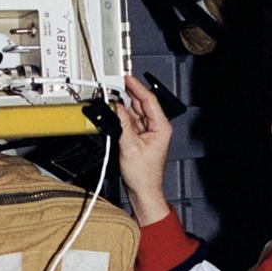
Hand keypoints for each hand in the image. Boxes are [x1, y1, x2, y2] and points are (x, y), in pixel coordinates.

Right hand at [117, 75, 171, 225]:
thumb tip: (116, 107)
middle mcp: (156, 128)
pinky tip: (114, 114)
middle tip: (114, 87)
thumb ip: (122, 123)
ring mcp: (148, 133)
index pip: (149, 101)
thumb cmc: (143, 175)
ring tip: (111, 100)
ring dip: (123, 107)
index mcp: (161, 127)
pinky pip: (131, 123)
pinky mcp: (140, 139)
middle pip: (141, 105)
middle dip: (128, 96)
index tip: (127, 79)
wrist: (143, 191)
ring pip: (134, 113)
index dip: (137, 88)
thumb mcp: (130, 146)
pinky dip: (122, 118)